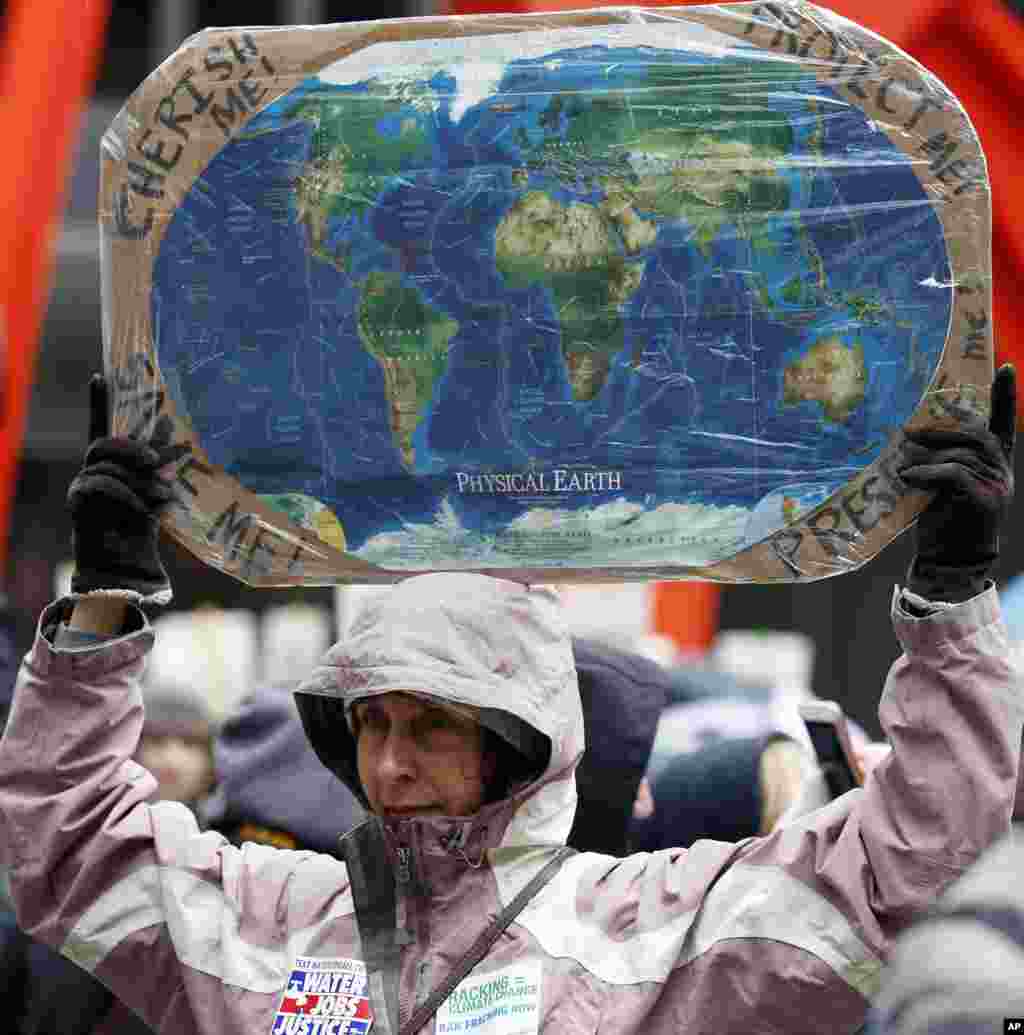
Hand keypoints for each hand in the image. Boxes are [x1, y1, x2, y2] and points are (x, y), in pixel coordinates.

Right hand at [66, 374, 173, 604]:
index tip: (100, 375)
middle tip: (158, 462)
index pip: (101, 427)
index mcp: (112, 463)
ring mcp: (82, 484)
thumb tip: (182, 440)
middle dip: (133, 448)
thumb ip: (161, 467)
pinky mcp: (76, 501)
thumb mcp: (158, 491)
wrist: (125, 563)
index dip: (99, 402)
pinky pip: (101, 486)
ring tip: (162, 496)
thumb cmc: (142, 527)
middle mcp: (92, 469)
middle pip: (104, 444)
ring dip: (139, 480)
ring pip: (107, 466)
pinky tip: (144, 509)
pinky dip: (127, 496)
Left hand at [900, 364, 1015, 601]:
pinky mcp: (985, 502)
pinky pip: (955, 474)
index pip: (1003, 424)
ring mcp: (997, 486)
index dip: (1005, 396)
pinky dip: (928, 472)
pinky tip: (908, 477)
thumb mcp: (940, 485)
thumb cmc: (941, 521)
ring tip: (901, 461)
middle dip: (941, 431)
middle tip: (908, 432)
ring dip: (927, 455)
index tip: (1005, 367)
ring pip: (963, 455)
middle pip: (975, 436)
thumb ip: (939, 461)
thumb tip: (910, 438)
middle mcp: (1002, 471)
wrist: (950, 563)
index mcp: (994, 464)